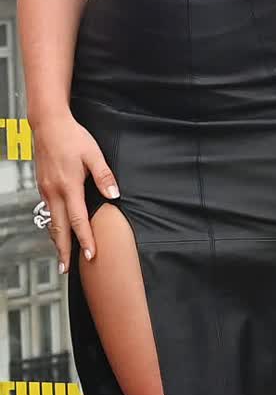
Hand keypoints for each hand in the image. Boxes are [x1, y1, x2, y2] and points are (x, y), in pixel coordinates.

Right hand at [32, 114, 118, 272]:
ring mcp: (45, 190)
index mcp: (69, 186)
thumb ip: (104, 176)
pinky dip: (53, 225)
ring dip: (57, 240)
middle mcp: (54, 191)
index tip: (90, 255)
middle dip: (63, 251)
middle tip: (66, 270)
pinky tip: (58, 231)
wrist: (48, 124)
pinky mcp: (42, 186)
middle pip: (59, 228)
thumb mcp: (94, 154)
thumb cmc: (72, 137)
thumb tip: (115, 195)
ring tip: (62, 256)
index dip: (85, 239)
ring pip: (51, 221)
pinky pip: (48, 211)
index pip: (78, 220)